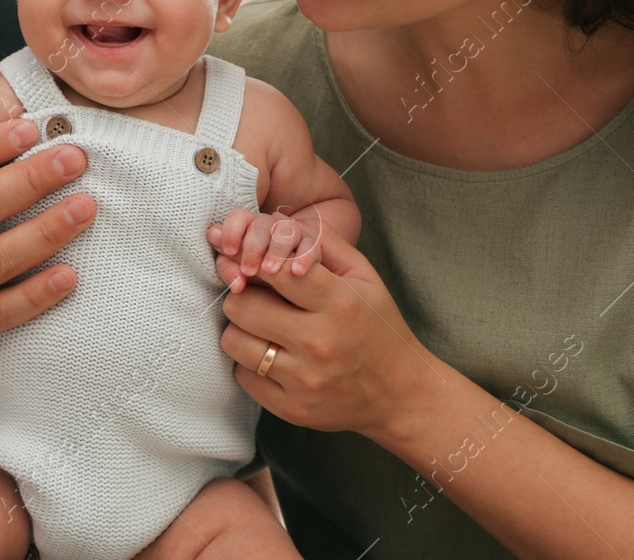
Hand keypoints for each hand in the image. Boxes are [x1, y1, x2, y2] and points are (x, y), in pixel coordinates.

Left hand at [208, 208, 322, 288]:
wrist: (303, 291)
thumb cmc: (267, 280)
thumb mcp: (245, 275)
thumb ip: (228, 263)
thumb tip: (212, 237)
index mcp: (251, 229)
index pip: (240, 217)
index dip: (232, 230)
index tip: (229, 251)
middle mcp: (272, 226)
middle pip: (261, 224)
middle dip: (252, 247)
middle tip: (248, 271)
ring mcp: (295, 233)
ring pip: (286, 230)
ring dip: (275, 250)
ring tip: (269, 271)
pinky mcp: (314, 245)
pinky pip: (311, 245)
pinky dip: (304, 257)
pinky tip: (296, 272)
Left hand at [216, 226, 443, 442]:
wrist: (400, 394)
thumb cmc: (376, 325)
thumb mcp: (362, 274)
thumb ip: (320, 241)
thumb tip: (272, 223)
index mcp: (339, 303)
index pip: (273, 271)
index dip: (252, 261)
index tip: (251, 264)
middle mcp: (319, 343)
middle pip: (241, 305)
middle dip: (241, 295)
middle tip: (254, 296)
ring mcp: (304, 380)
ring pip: (233, 341)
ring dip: (240, 329)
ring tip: (262, 326)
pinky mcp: (291, 409)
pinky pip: (241, 375)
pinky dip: (249, 363)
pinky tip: (272, 356)